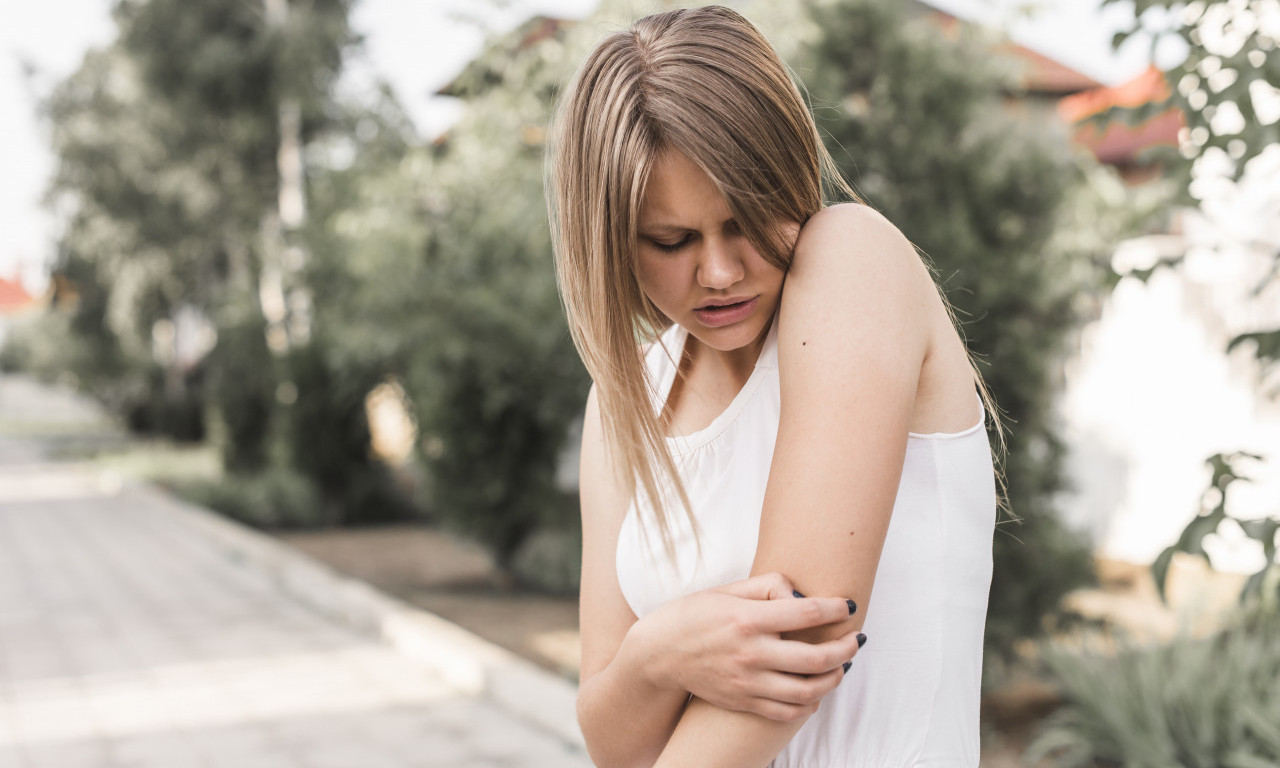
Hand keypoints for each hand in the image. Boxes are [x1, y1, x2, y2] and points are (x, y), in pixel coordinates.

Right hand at [626, 572, 863, 721]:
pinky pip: (786, 711)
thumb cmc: (694, 615)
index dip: (836, 609)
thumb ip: (767, 586)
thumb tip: (802, 596)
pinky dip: (809, 704)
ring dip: (834, 678)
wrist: (658, 654)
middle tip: (856, 640)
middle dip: (845, 649)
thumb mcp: (727, 590)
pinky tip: (816, 691)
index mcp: (747, 619)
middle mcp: (750, 653)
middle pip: (815, 658)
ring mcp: (747, 682)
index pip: (806, 614)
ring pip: (807, 691)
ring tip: (841, 666)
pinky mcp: (743, 702)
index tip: (849, 606)